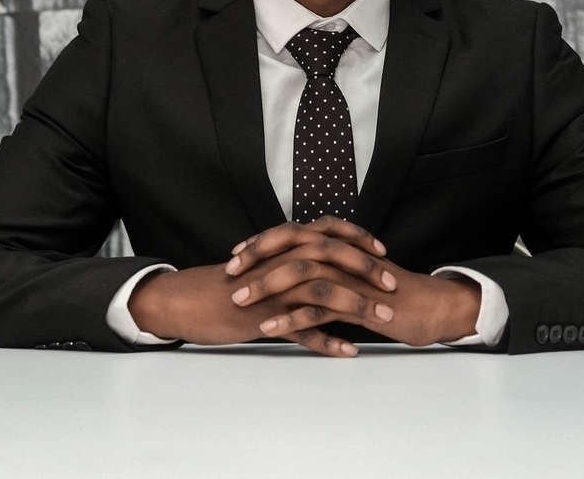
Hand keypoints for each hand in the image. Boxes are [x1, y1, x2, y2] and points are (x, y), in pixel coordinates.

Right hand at [127, 218, 391, 356]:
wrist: (191, 300)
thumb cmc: (230, 283)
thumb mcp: (264, 264)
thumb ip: (291, 260)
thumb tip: (321, 263)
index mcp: (283, 245)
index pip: (328, 232)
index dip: (357, 239)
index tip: (382, 251)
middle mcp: (282, 261)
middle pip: (332, 257)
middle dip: (366, 270)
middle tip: (392, 285)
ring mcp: (274, 289)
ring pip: (322, 291)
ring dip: (356, 305)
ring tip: (382, 319)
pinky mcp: (266, 317)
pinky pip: (302, 330)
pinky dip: (327, 341)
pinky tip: (348, 351)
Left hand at [228, 216, 481, 348]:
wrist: (426, 306)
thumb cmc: (387, 292)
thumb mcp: (352, 273)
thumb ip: (326, 266)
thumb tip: (292, 269)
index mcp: (337, 244)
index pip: (292, 234)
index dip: (262, 242)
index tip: (236, 255)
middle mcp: (340, 254)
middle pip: (291, 247)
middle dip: (257, 260)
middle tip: (229, 274)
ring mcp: (348, 277)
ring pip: (300, 275)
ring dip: (267, 288)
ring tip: (241, 301)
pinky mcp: (357, 303)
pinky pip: (318, 309)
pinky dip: (292, 319)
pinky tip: (270, 329)